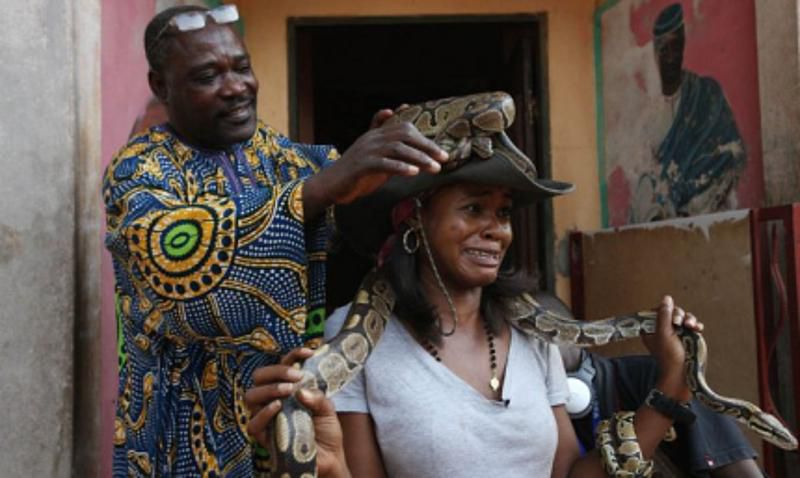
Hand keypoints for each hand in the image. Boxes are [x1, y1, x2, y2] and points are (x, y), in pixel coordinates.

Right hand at [246, 348, 349, 477]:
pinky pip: (253, 424)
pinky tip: (278, 407)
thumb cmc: (327, 432)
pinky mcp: (264, 437)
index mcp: (287, 389)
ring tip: (287, 390)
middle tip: (296, 376)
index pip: (281, 366)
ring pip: (251, 396)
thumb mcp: (328, 409)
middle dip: (276, 371)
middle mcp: (273, 400)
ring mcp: (266, 418)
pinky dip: (264, 413)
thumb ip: (318, 397)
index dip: (292, 355)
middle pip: (259, 377)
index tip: (309, 351)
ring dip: (269, 389)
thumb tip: (301, 390)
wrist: (330, 458)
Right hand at [303, 109, 447, 218]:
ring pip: (397, 148)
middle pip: (404, 135)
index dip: (424, 136)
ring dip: (419, 157)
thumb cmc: (356, 174)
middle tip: (444, 158)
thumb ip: (392, 150)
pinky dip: (400, 166)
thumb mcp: (377, 159)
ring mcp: (366, 151)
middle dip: (427, 146)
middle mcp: (372, 139)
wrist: (330, 185)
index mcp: (376, 135)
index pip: (404, 127)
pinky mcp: (361, 165)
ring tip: (434, 168)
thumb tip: (412, 154)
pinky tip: (413, 172)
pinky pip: (383, 163)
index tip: (441, 150)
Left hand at [641, 295, 703, 402]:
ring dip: (689, 318)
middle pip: (672, 311)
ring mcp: (678, 332)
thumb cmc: (669, 356)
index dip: (664, 310)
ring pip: (684, 316)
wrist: (684, 372)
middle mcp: (664, 329)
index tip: (669, 316)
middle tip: (680, 323)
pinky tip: (697, 328)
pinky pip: (693, 323)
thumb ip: (664, 315)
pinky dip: (696, 324)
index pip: (656, 311)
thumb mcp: (663, 333)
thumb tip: (667, 299)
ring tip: (691, 326)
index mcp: (652, 328)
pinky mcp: (689, 335)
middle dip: (678, 314)